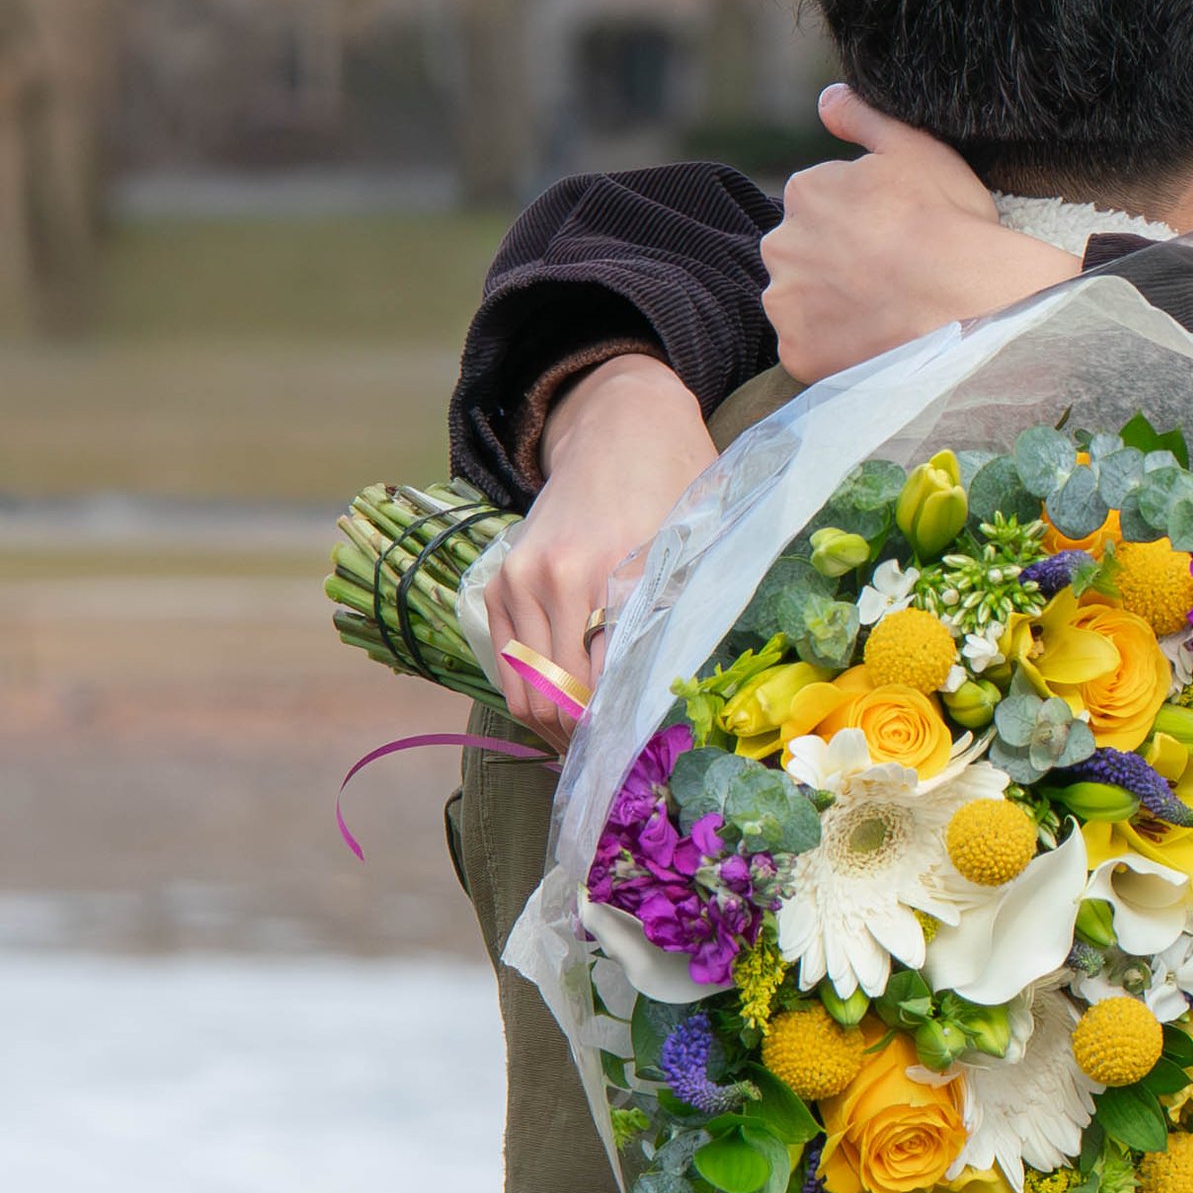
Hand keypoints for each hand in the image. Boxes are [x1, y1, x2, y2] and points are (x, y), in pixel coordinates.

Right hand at [484, 355, 716, 743]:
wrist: (620, 426)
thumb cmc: (674, 486)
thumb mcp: (694, 548)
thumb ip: (681, 619)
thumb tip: (679, 703)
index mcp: (610, 573)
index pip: (602, 687)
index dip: (617, 735)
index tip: (639, 763)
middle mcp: (554, 579)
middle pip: (556, 700)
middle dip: (585, 743)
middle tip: (616, 766)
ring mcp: (518, 581)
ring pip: (523, 692)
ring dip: (554, 729)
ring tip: (591, 745)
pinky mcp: (497, 583)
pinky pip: (505, 664)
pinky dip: (530, 697)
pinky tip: (564, 709)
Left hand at [758, 86, 1080, 378]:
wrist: (970, 302)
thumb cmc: (948, 220)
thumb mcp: (915, 147)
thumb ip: (863, 116)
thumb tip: (826, 100)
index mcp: (806, 191)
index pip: (822, 204)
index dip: (863, 219)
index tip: (896, 232)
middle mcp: (781, 245)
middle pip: (806, 251)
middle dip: (838, 260)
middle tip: (892, 272)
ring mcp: (787, 304)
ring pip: (803, 300)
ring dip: (832, 303)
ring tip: (887, 309)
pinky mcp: (798, 354)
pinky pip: (810, 348)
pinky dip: (835, 346)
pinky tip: (875, 339)